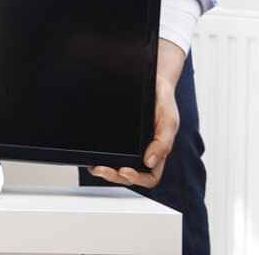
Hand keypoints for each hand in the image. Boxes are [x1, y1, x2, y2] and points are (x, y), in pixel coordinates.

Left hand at [88, 38, 183, 187]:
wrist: (152, 81)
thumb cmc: (162, 102)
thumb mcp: (168, 120)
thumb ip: (163, 142)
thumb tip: (149, 162)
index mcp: (156, 153)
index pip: (148, 176)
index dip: (136, 178)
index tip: (124, 170)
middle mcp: (140, 152)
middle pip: (127, 174)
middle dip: (114, 176)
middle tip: (101, 169)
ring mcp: (127, 144)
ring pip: (115, 165)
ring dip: (104, 169)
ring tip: (94, 165)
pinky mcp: (114, 133)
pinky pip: (106, 148)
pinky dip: (97, 154)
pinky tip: (89, 154)